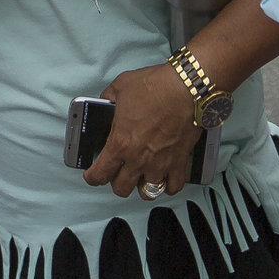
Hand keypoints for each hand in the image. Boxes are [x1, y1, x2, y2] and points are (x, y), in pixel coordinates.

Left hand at [85, 62, 200, 196]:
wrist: (187, 88)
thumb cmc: (155, 86)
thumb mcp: (121, 85)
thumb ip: (109, 97)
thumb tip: (106, 100)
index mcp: (120, 143)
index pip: (99, 173)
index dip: (92, 177)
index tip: (92, 175)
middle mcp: (138, 159)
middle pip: (122, 188)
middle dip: (116, 182)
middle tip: (118, 172)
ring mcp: (160, 164)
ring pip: (147, 192)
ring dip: (142, 185)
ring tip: (142, 177)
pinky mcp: (179, 162)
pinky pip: (173, 186)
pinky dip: (168, 185)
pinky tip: (165, 178)